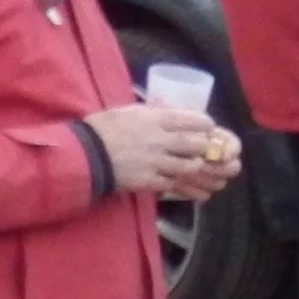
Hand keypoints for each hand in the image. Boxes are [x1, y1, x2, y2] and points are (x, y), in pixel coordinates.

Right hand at [88, 101, 235, 198]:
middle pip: (196, 144)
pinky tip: (202, 193)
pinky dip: (192, 190)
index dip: (205, 125)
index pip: (192, 120)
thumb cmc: (103, 128)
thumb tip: (166, 104)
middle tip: (212, 152)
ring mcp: (156, 161)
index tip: (208, 129)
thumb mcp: (127, 111)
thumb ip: (151, 109)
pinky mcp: (150, 181)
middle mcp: (160, 139)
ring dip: (203, 170)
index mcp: (156, 118)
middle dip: (208, 148)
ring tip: (210, 173)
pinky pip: (176, 186)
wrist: (85, 155)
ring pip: (190, 166)